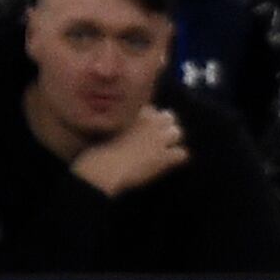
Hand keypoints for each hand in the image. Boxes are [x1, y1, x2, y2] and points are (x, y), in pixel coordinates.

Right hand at [71, 104, 188, 195]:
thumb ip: (118, 125)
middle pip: (168, 117)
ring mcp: (159, 139)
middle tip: (157, 138)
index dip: (148, 120)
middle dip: (165, 125)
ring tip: (165, 150)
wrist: (104, 169)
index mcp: (134, 113)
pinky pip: (182, 154)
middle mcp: (150, 122)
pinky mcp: (165, 157)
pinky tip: (170, 164)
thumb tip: (121, 129)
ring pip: (177, 132)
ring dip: (171, 141)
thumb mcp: (105, 131)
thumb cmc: (97, 153)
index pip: (151, 109)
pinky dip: (177, 158)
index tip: (142, 128)